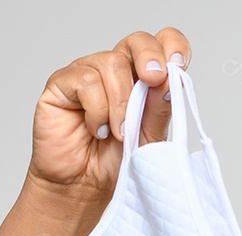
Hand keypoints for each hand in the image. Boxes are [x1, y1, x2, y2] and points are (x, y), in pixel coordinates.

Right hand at [27, 28, 190, 203]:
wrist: (84, 187)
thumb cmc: (115, 162)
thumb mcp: (148, 138)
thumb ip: (159, 107)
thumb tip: (170, 79)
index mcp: (141, 78)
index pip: (161, 45)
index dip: (171, 45)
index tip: (179, 63)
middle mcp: (114, 70)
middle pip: (136, 41)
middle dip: (149, 57)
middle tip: (154, 79)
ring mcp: (87, 73)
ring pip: (111, 63)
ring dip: (120, 103)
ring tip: (118, 133)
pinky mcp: (61, 84)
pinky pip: (85, 80)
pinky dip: (97, 109)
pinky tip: (97, 130)